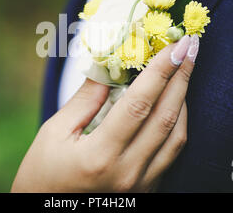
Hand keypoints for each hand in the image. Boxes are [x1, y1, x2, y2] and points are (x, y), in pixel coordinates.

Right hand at [12, 35, 198, 191]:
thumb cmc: (42, 175)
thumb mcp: (55, 133)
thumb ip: (85, 99)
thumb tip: (109, 64)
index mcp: (101, 156)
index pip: (140, 103)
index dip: (161, 69)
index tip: (176, 43)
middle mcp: (128, 173)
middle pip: (166, 116)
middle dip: (182, 76)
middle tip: (190, 46)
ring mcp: (141, 185)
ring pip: (177, 136)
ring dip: (184, 99)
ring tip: (183, 70)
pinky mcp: (147, 189)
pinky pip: (172, 152)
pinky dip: (177, 123)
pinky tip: (174, 104)